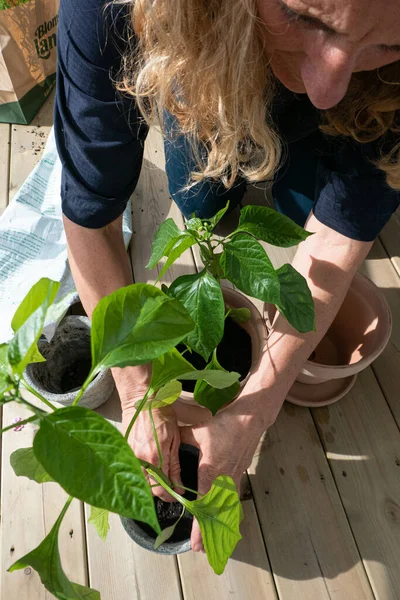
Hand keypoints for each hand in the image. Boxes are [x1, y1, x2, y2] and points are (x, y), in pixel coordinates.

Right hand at [122, 404, 183, 501]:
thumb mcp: (175, 439)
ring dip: (151, 483)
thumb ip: (175, 465)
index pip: (161, 488)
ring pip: (141, 481)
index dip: (169, 495)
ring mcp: (131, 457)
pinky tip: (150, 468)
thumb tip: (178, 485)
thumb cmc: (162, 416)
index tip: (176, 495)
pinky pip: (134, 469)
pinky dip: (143, 473)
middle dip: (160, 491)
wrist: (143, 402)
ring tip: (161, 478)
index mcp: (156, 458)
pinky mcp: (126, 452)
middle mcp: (141, 461)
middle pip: (149, 488)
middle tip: (170, 488)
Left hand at [180, 386, 281, 551]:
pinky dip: (227, 515)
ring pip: (226, 510)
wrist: (249, 419)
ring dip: (219, 527)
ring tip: (212, 545)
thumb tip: (163, 453)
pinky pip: (232, 501)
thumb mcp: (197, 431)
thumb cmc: (223, 425)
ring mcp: (234, 479)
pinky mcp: (239, 477)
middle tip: (201, 551)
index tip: (195, 541)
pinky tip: (225, 525)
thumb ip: (179, 443)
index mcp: (211, 469)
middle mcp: (224, 479)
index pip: (204, 502)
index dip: (199, 524)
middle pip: (216, 513)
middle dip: (209, 533)